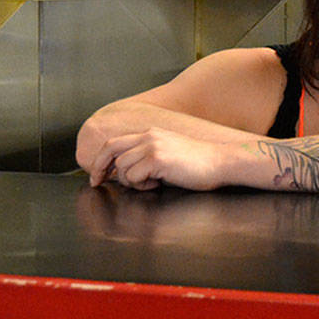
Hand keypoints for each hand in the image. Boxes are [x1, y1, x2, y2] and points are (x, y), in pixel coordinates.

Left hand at [88, 127, 231, 190]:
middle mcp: (149, 136)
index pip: (115, 142)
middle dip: (99, 168)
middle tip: (97, 183)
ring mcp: (153, 146)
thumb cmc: (199, 164)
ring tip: (151, 183)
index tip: (97, 174)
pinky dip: (141, 185)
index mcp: (151, 133)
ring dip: (131, 181)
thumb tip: (124, 171)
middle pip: (110, 149)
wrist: (221, 162)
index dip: (100, 159)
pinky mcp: (158, 159)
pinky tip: (158, 183)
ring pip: (122, 167)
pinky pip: (134, 176)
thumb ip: (147, 156)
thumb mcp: (169, 152)